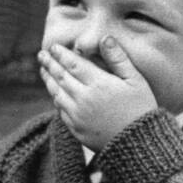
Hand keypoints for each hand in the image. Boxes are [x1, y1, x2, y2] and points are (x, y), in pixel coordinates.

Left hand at [37, 38, 157, 151]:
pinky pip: (60, 110)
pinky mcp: (75, 129)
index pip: (74, 64)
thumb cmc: (141, 109)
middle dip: (50, 64)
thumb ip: (118, 59)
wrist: (137, 144)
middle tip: (41, 55)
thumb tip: (105, 38)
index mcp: (98, 84)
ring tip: (43, 71)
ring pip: (57, 94)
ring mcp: (76, 115)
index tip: (53, 47)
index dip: (62, 54)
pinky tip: (55, 93)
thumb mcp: (136, 80)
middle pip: (61, 77)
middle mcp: (83, 99)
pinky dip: (56, 98)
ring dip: (48, 80)